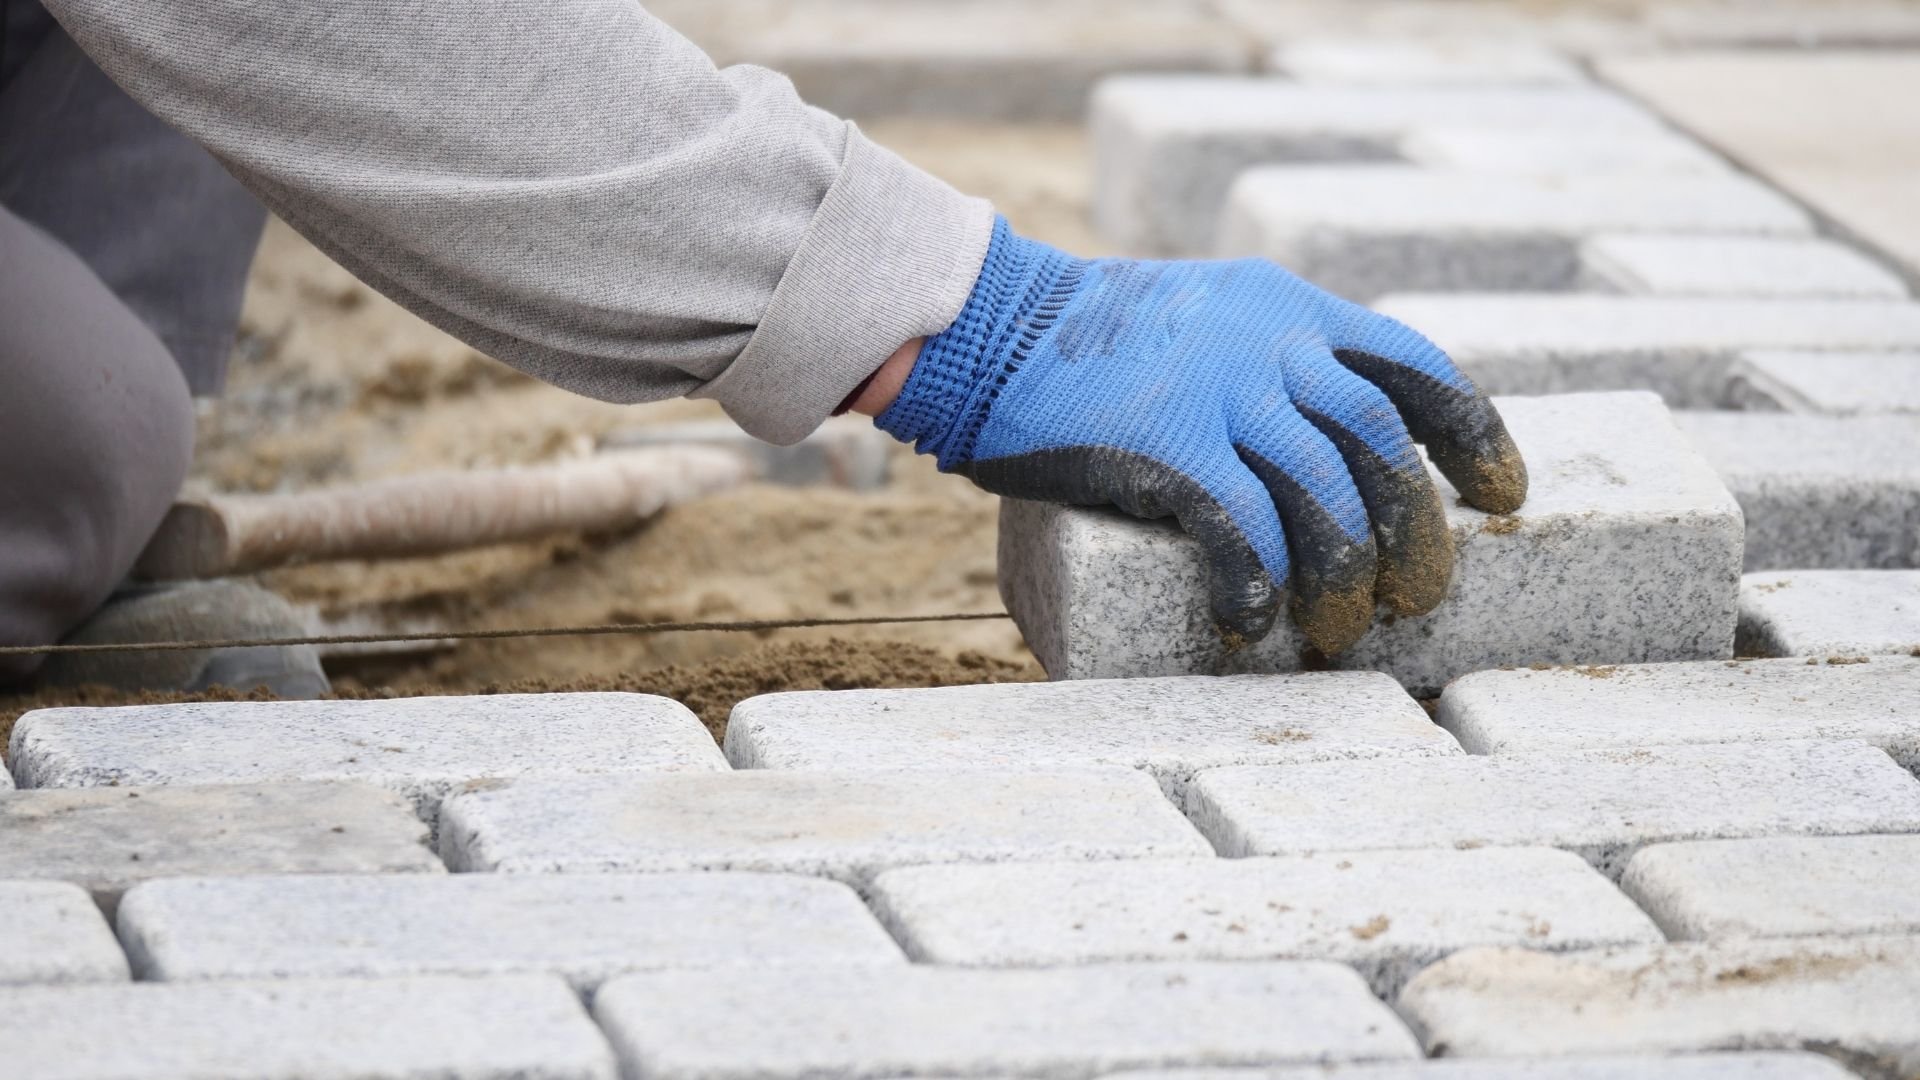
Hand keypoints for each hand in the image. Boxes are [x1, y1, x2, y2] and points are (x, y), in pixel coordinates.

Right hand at [873, 217, 1526, 654]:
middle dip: (1416, 533)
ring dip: (1343, 579)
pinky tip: (1250, 625)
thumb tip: (1328, 450)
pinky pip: (1241, 533)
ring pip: (1324, 500)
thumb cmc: (1088, 343)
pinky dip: (1257, 588)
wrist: (988, 328)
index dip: (1472, 437)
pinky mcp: (1166, 449)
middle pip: (1380, 449)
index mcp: (1288, 308)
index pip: (1414, 368)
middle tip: (1419, 596)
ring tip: (1335, 630)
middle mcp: (1268, 345)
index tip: (1502, 498)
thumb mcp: (1204, 315)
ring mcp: (1219, 394)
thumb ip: (1267, 359)